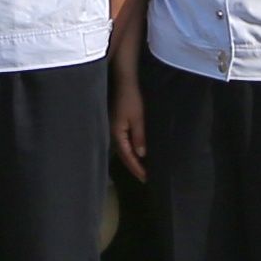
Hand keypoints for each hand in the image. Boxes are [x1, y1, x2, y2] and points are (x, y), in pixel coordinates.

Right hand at [108, 64, 147, 180]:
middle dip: (133, 167)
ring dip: (131, 159)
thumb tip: (141, 155)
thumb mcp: (137, 118)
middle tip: (144, 178)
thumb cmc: (131, 98)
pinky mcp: (118, 123)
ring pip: (123, 149)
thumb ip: (139, 136)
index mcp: (117, 133)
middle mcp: (114, 132)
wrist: (124, 81)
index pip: (127, 156)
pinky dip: (130, 150)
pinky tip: (136, 151)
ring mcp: (114, 127)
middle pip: (123, 155)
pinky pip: (124, 141)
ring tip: (141, 168)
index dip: (136, 168)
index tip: (146, 179)